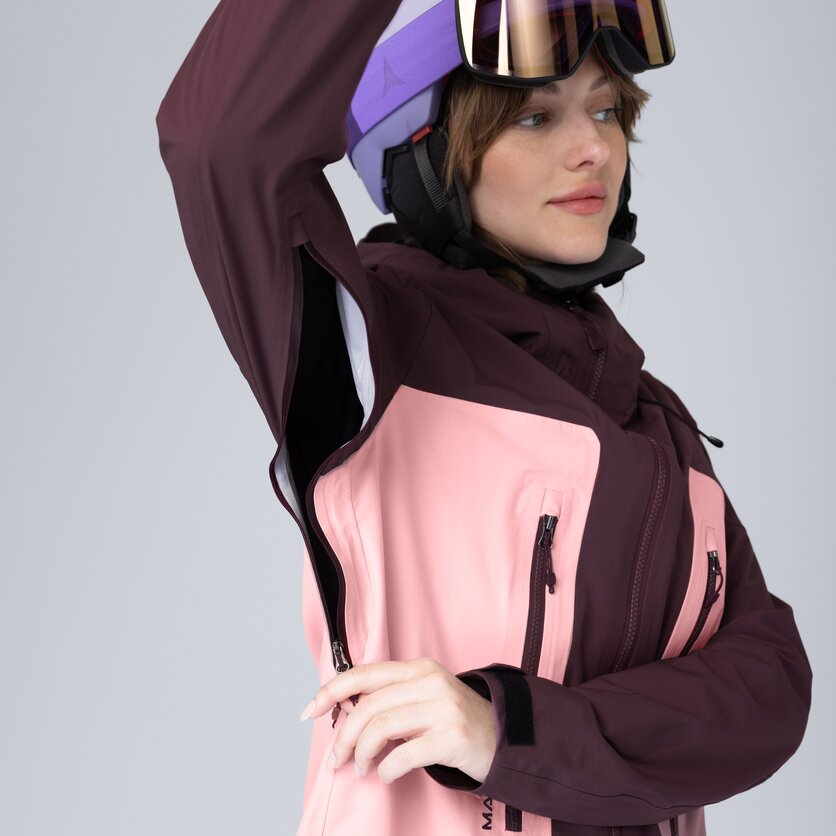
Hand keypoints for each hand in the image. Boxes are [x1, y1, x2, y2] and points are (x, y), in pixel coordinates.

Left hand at [300, 656, 495, 784]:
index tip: (311, 709)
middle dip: (343, 737)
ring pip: (381, 728)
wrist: (503, 737)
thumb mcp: (423, 697)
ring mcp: (442, 708)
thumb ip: (389, 698)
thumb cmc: (454, 720)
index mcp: (418, 668)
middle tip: (336, 760)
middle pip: (368, 706)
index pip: (364, 674)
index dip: (332, 690)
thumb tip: (342, 709)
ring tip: (361, 768)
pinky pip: (404, 755)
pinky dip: (387, 769)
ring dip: (361, 754)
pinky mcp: (452, 737)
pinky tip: (387, 774)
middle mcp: (429, 682)